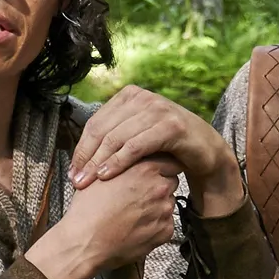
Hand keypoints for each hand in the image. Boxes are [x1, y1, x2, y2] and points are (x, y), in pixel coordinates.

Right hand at [28, 158, 181, 278]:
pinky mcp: (164, 231)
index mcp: (145, 169)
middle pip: (170, 182)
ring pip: (168, 203)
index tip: (155, 173)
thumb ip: (123, 164)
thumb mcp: (101, 174)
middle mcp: (159, 188)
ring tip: (132, 213)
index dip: (162, 167)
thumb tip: (128, 161)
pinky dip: (155, 225)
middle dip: (158, 186)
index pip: (169, 161)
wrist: (85, 242)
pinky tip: (136, 226)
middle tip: (138, 195)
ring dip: (156, 206)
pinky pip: (166, 224)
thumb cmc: (88, 210)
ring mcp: (164, 211)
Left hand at [71, 84, 239, 210]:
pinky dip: (118, 162)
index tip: (72, 172)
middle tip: (76, 180)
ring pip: (117, 137)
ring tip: (87, 181)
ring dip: (98, 162)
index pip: (96, 122)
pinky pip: (136, 146)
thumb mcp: (138, 135)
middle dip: (86, 157)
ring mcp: (157, 109)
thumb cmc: (167, 147)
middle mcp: (142, 98)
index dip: (81, 149)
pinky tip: (107, 176)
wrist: (206, 150)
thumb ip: (115, 136)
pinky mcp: (170, 126)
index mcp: (129, 96)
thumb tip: (80, 154)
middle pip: (103, 129)